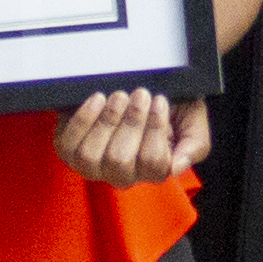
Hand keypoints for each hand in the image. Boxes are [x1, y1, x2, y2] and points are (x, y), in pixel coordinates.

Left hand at [56, 90, 211, 187]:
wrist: (136, 87)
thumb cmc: (165, 106)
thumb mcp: (192, 120)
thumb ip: (194, 144)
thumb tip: (176, 166)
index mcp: (152, 171)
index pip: (153, 164)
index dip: (156, 129)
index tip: (160, 100)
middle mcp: (121, 174)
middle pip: (120, 161)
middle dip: (131, 122)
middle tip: (140, 93)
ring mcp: (93, 165)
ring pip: (90, 158)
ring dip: (106, 122)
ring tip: (118, 96)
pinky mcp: (70, 150)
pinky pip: (68, 145)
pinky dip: (82, 120)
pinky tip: (97, 99)